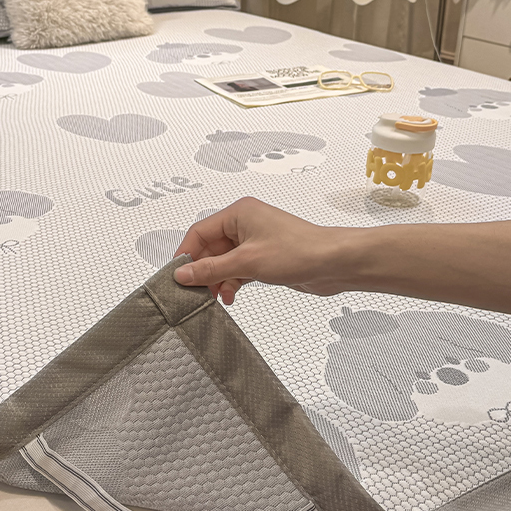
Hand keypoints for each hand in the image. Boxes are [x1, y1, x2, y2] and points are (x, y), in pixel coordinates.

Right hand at [172, 197, 356, 304]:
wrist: (333, 264)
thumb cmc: (300, 251)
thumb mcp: (247, 262)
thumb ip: (211, 269)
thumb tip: (183, 274)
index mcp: (239, 213)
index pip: (199, 232)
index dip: (186, 255)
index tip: (177, 276)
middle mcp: (245, 224)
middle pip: (210, 249)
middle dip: (204, 271)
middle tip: (195, 291)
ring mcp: (255, 241)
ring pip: (223, 262)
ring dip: (218, 280)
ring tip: (216, 297)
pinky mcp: (264, 258)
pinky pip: (238, 270)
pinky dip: (232, 283)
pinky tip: (231, 296)